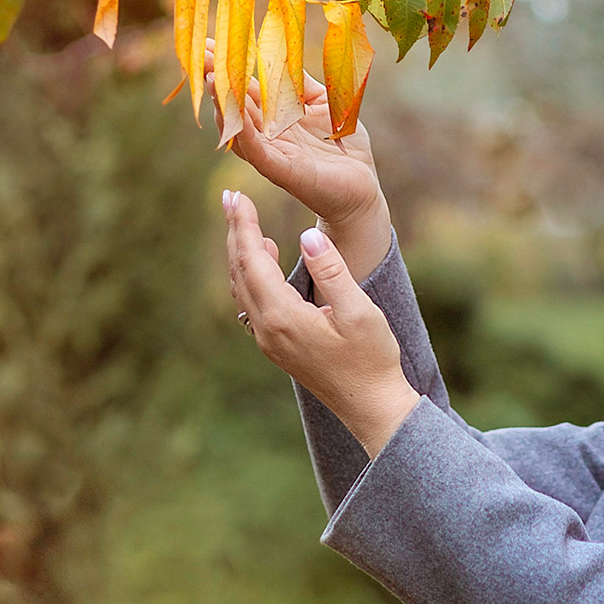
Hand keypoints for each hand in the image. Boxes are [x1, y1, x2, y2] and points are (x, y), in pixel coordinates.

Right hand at [205, 48, 391, 278]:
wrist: (362, 184)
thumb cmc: (344, 145)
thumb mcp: (325, 103)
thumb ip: (302, 83)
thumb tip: (283, 53)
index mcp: (275, 116)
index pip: (246, 86)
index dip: (228, 65)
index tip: (207, 43)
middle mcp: (267, 134)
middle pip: (235, 104)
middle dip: (216, 79)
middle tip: (200, 55)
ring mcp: (272, 152)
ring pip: (238, 127)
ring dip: (223, 104)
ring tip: (211, 78)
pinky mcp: (282, 171)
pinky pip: (257, 152)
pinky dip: (244, 134)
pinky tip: (234, 115)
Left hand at [222, 188, 419, 457]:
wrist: (372, 407)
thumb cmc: (372, 359)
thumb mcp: (359, 311)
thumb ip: (331, 271)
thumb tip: (307, 234)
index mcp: (284, 317)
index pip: (254, 261)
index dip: (244, 226)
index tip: (238, 196)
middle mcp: (268, 330)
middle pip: (240, 272)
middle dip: (235, 233)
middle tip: (230, 198)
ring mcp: (270, 341)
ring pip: (242, 288)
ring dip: (241, 253)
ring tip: (244, 222)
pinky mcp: (278, 346)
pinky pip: (252, 303)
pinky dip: (251, 275)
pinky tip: (263, 262)